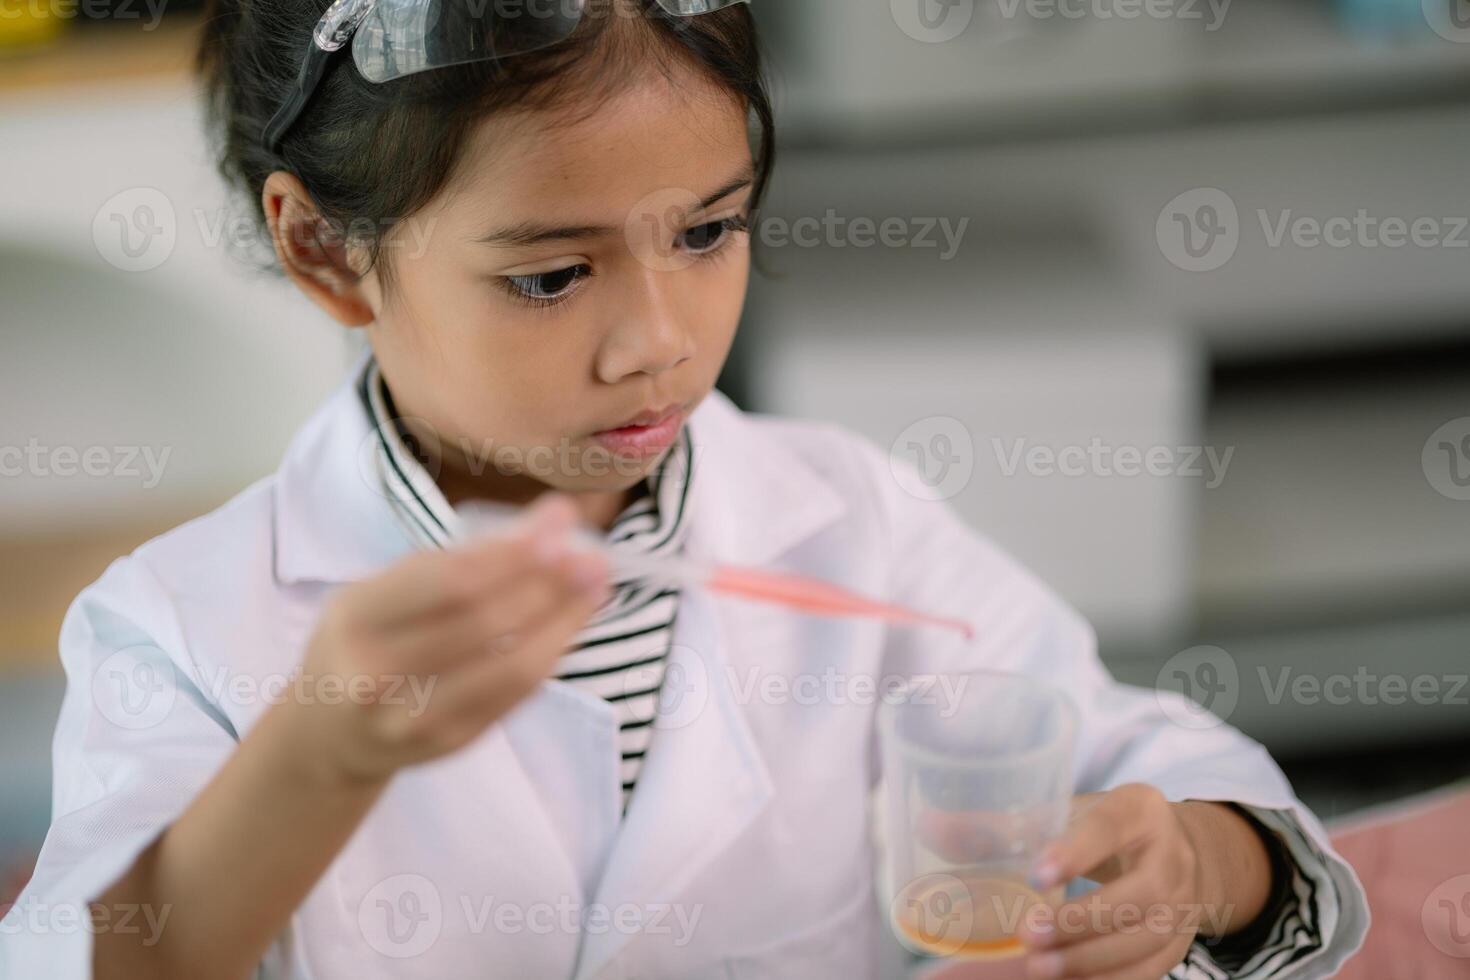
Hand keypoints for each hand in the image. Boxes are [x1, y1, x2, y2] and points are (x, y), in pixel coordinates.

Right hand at [285, 492, 609, 783]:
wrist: (327, 735)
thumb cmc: (365, 641)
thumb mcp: (383, 591)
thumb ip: (457, 560)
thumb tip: (550, 522)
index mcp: (355, 617)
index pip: (448, 581)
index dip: (512, 551)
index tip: (560, 520)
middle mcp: (376, 674)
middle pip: (483, 621)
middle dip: (547, 582)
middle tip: (592, 554)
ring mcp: (412, 718)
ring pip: (508, 666)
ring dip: (563, 619)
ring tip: (596, 584)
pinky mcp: (448, 745)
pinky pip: (514, 696)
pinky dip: (551, 653)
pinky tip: (572, 622)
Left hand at [1017, 784, 1210, 979]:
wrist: (1173, 853)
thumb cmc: (1101, 830)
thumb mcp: (1063, 814)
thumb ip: (1000, 826)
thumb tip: (929, 828)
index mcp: (1139, 810)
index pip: (1110, 827)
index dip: (1076, 852)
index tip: (1036, 876)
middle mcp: (1171, 856)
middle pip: (1138, 894)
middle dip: (1081, 920)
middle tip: (1026, 934)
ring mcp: (1182, 905)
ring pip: (1145, 940)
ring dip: (1089, 960)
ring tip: (1037, 968)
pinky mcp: (1177, 945)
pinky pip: (1146, 971)